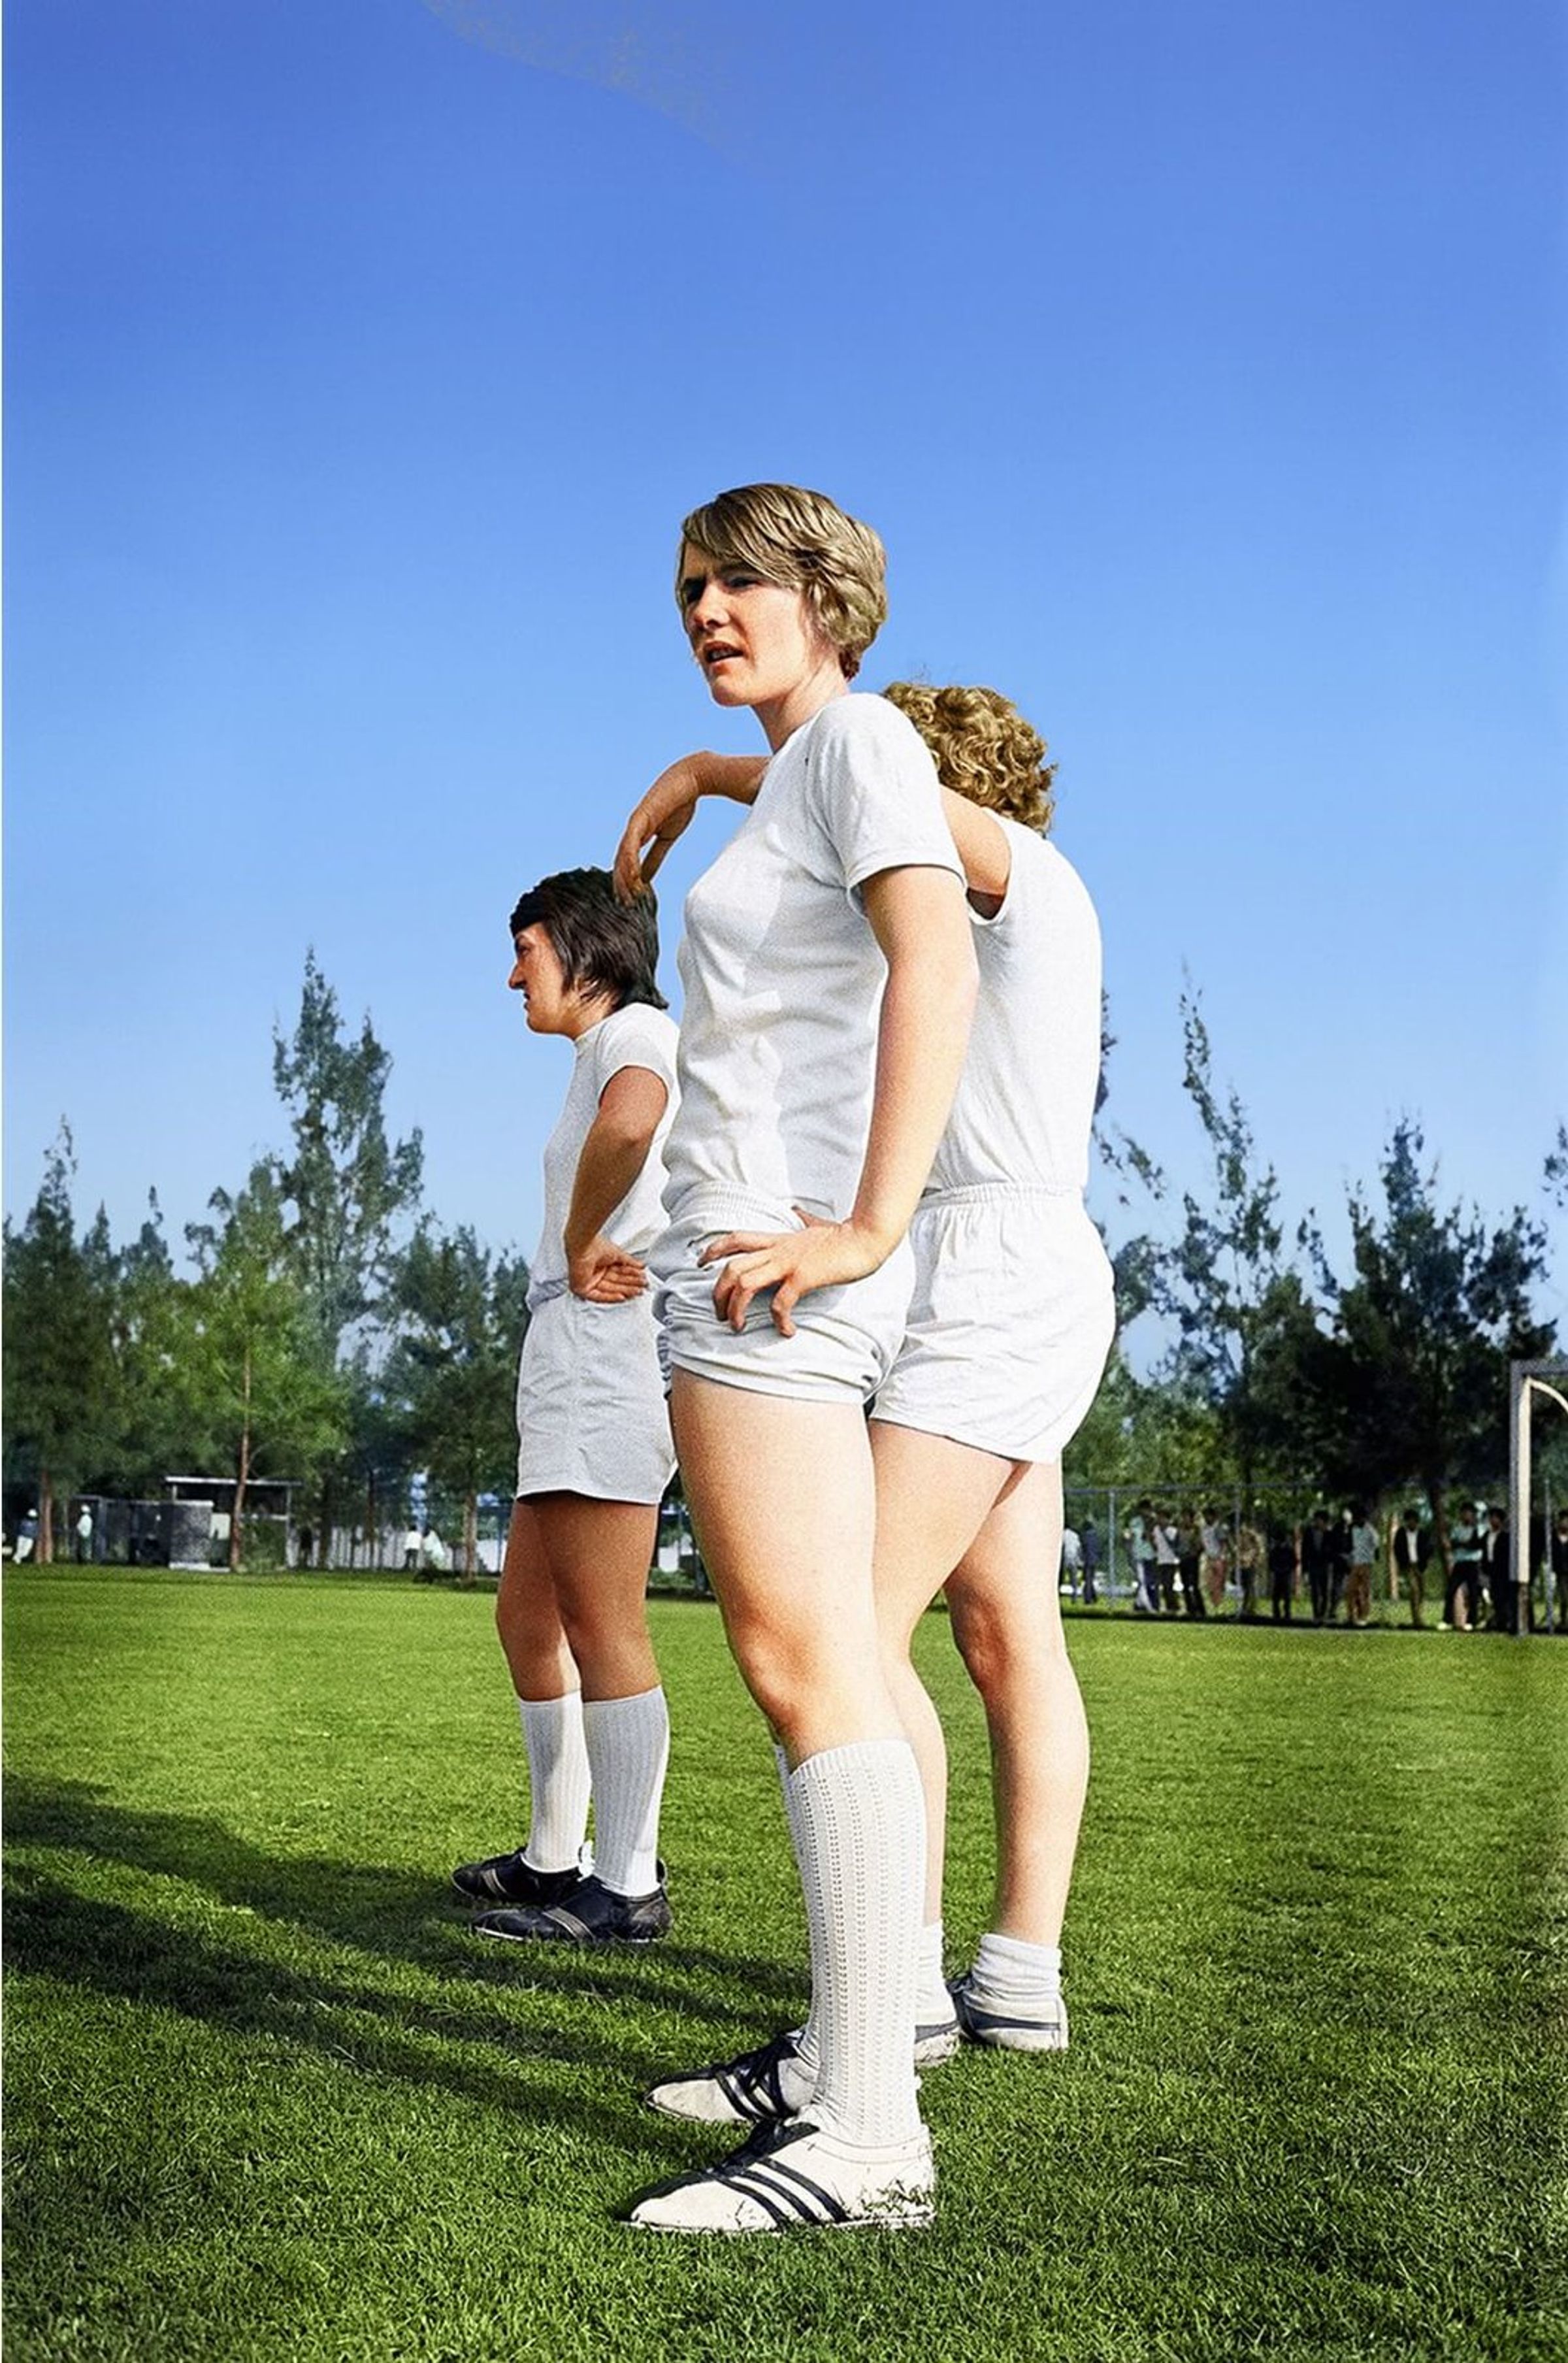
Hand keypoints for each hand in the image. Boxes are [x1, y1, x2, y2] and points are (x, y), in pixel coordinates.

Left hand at [567, 1235, 647, 1302]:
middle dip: (631, 1284)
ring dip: (625, 1291)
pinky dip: (610, 1297)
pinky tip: (622, 1297)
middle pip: (616, 1281)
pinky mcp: (582, 1288)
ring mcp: (589, 1281)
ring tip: (637, 1291)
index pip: (619, 1272)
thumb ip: (630, 1261)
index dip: (631, 1275)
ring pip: (609, 1289)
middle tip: (643, 1286)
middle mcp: (595, 1272)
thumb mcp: (618, 1254)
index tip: (642, 1278)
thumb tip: (641, 1265)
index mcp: (601, 1262)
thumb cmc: (594, 1245)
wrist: (583, 1246)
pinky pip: (598, 1295)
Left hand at [613, 769, 699, 901]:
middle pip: (620, 861)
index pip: (626, 862)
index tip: (628, 900)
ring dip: (624, 876)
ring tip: (627, 895)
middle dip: (620, 884)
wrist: (691, 780)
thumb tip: (646, 877)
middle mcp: (633, 830)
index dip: (625, 881)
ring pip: (623, 855)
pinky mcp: (641, 818)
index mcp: (638, 834)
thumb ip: (655, 857)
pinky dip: (631, 861)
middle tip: (624, 904)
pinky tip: (633, 876)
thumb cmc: (681, 804)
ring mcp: (635, 823)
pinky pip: (632, 843)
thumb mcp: (667, 838)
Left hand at [698, 1212, 889, 1336]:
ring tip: (738, 1327)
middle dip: (718, 1293)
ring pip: (745, 1282)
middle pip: (732, 1266)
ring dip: (736, 1309)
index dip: (713, 1249)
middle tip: (719, 1314)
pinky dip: (779, 1320)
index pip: (736, 1238)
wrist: (866, 1238)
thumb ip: (804, 1220)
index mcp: (778, 1240)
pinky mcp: (804, 1277)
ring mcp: (789, 1263)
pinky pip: (781, 1302)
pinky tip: (787, 1331)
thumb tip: (798, 1212)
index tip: (700, 1263)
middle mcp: (778, 1251)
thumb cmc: (845, 1236)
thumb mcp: (817, 1225)